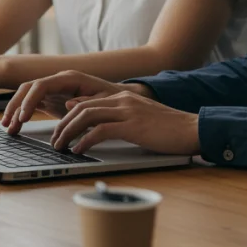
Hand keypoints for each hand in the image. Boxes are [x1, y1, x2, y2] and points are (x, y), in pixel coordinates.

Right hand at [1, 70, 143, 134]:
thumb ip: (87, 102)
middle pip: (28, 89)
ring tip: (8, 128)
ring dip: (15, 111)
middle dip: (16, 105)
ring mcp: (53, 91)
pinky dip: (23, 115)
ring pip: (27, 97)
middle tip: (8, 123)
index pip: (41, 85)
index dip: (30, 100)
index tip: (24, 117)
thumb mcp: (104, 102)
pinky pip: (32, 106)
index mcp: (69, 78)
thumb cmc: (113, 100)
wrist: (120, 100)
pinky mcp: (52, 101)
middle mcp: (57, 81)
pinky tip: (16, 127)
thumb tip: (68, 104)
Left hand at [50, 90, 200, 155]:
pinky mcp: (133, 126)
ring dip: (69, 132)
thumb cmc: (167, 128)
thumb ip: (115, 117)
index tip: (57, 130)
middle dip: (62, 125)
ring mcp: (127, 111)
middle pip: (80, 108)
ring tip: (61, 146)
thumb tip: (90, 121)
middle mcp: (121, 99)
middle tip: (54, 141)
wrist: (192, 128)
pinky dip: (85, 140)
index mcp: (121, 96)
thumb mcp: (137, 118)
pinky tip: (79, 150)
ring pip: (86, 116)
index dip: (66, 116)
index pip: (85, 102)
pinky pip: (101, 131)